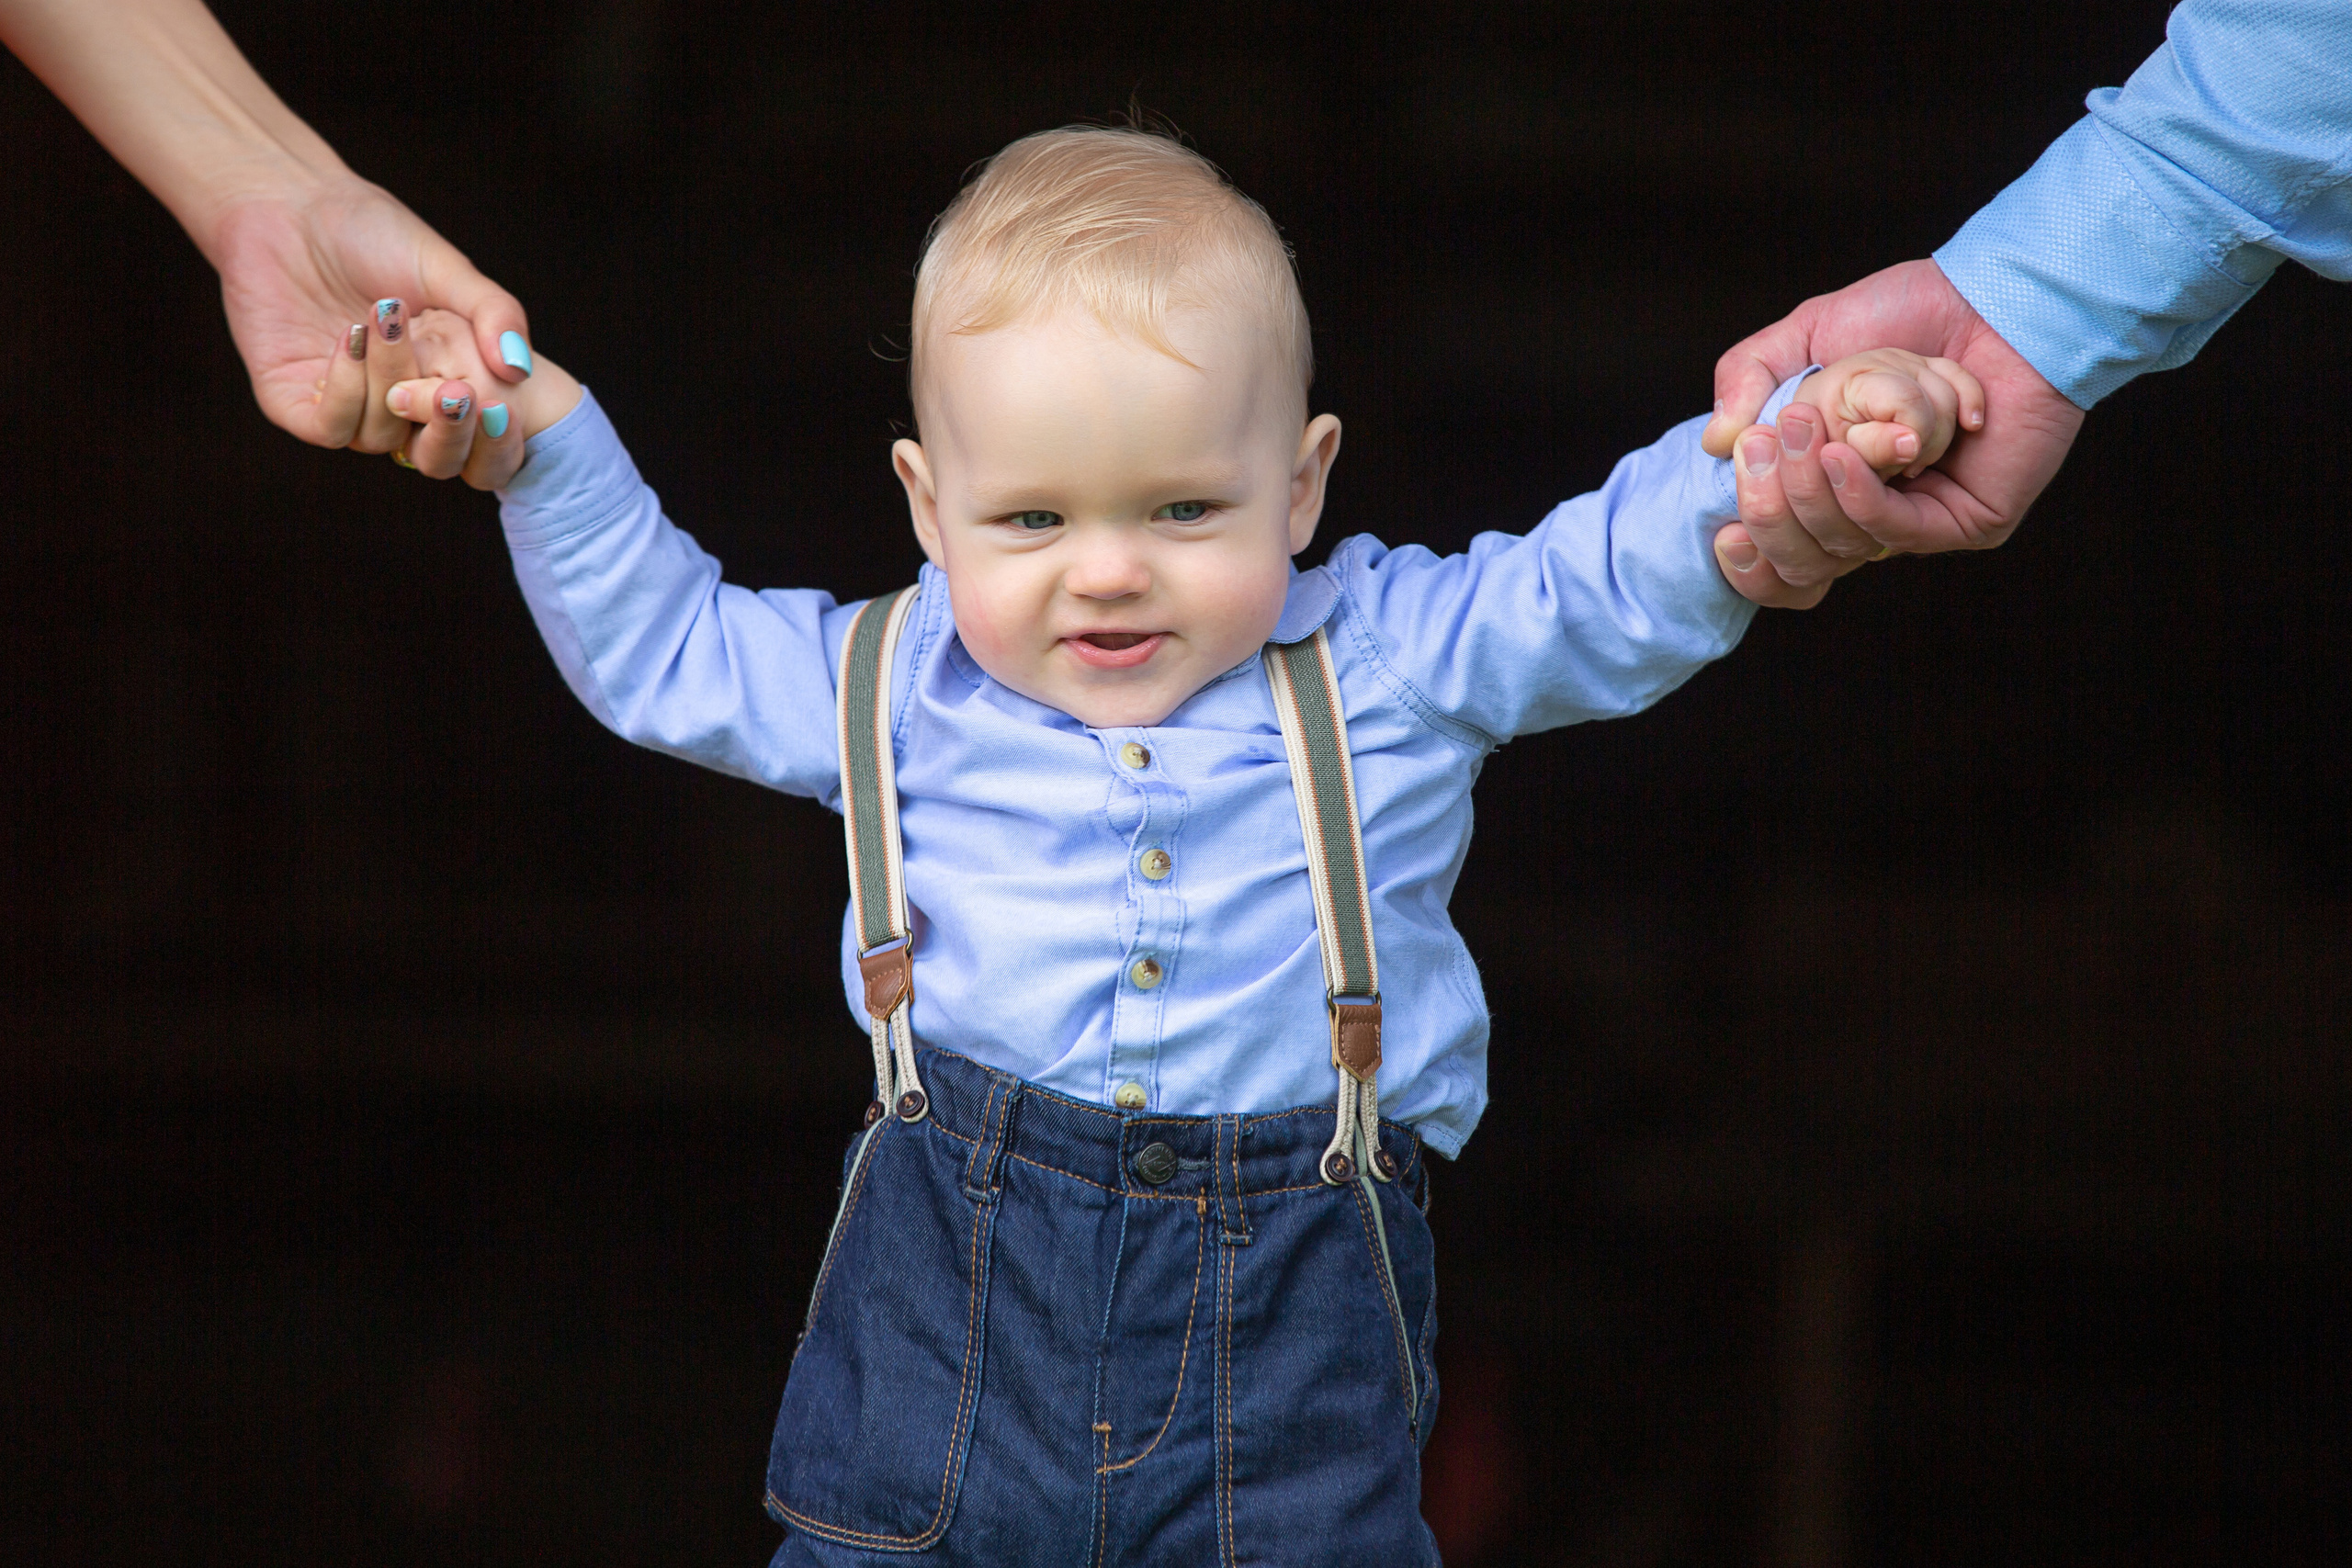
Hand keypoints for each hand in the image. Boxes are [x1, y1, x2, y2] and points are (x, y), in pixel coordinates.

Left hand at [211, 172, 534, 452]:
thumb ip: (493, 313)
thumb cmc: (369, 230)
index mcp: (439, 379)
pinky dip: (348, 391)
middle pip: (435, 457)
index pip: (478, 441)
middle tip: (456, 388)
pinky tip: (350, 338)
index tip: (505, 406)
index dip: (497, 439)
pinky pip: (330, 429)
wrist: (289, 202)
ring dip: (391, 381)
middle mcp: (393, 403)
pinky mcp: (291, 400)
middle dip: (451, 429)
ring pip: (382, 438)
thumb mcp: (447, 269)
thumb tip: (520, 371)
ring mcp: (343, 406)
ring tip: (385, 319)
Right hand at [1699, 260, 2085, 595]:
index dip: (1746, 554)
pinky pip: (1892, 530)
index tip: (1723, 529)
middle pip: (1799, 558)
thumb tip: (1717, 442)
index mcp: (1830, 480)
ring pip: (1839, 543)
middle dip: (1771, 508)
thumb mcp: (1808, 334)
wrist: (1994, 300)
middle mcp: (1872, 510)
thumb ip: (1749, 374)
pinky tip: (1840, 459)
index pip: (1777, 553)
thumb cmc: (1913, 310)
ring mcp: (1918, 521)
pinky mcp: (1964, 523)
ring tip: (1815, 426)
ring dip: (1820, 481)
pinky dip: (1858, 496)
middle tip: (1766, 443)